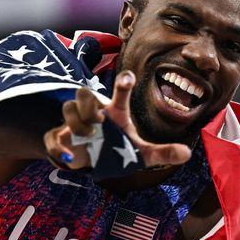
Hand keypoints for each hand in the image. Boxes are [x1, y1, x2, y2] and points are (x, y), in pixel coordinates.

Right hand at [43, 70, 191, 169]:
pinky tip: (69, 157)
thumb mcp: (142, 153)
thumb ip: (162, 153)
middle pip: (85, 93)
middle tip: (100, 118)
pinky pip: (52, 138)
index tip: (128, 78)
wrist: (94, 161)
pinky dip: (59, 147)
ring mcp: (75, 124)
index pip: (119, 92)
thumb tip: (187, 154)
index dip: (123, 83)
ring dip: (76, 120)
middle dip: (89, 102)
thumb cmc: (118, 148)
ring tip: (89, 135)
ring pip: (68, 109)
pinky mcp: (60, 140)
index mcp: (115, 111)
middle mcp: (94, 113)